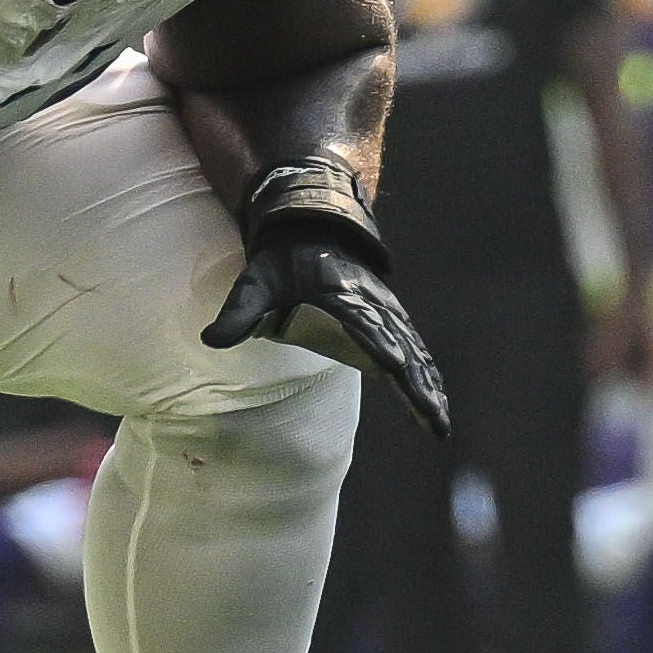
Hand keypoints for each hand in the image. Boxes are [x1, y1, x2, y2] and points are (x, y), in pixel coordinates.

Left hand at [204, 167, 451, 437]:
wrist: (314, 230)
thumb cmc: (282, 262)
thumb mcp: (256, 282)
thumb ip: (239, 312)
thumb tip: (212, 339)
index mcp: (345, 298)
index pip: (368, 327)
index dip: (384, 349)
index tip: (397, 368)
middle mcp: (374, 307)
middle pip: (403, 349)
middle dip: (419, 385)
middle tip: (434, 418)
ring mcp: (386, 314)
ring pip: (414, 354)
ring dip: (428, 386)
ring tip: (440, 422)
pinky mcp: (389, 321)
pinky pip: (414, 350)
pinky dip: (427, 374)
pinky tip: (435, 399)